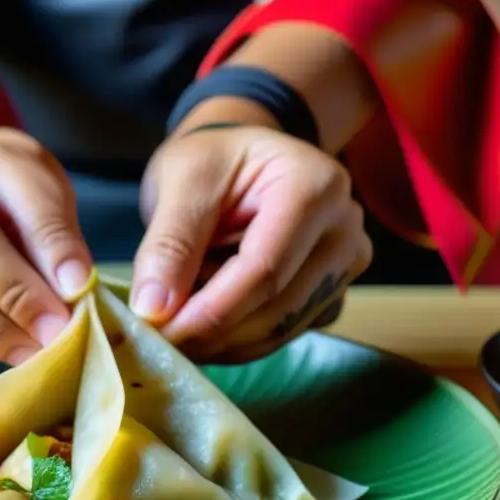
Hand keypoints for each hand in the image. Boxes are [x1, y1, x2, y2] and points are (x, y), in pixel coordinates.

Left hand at [130, 124, 372, 363]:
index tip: (162, 332)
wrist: (240, 158)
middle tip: (160, 338)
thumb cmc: (214, 158)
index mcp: (314, 185)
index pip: (265, 268)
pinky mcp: (332, 293)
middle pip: (278, 306)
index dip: (211, 311)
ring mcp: (345, 264)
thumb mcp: (183, 181)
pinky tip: (205, 320)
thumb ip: (169, 244)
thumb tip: (153, 308)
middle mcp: (344, 227)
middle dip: (212, 332)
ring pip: (282, 330)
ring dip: (222, 340)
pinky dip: (238, 340)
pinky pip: (285, 333)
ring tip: (178, 320)